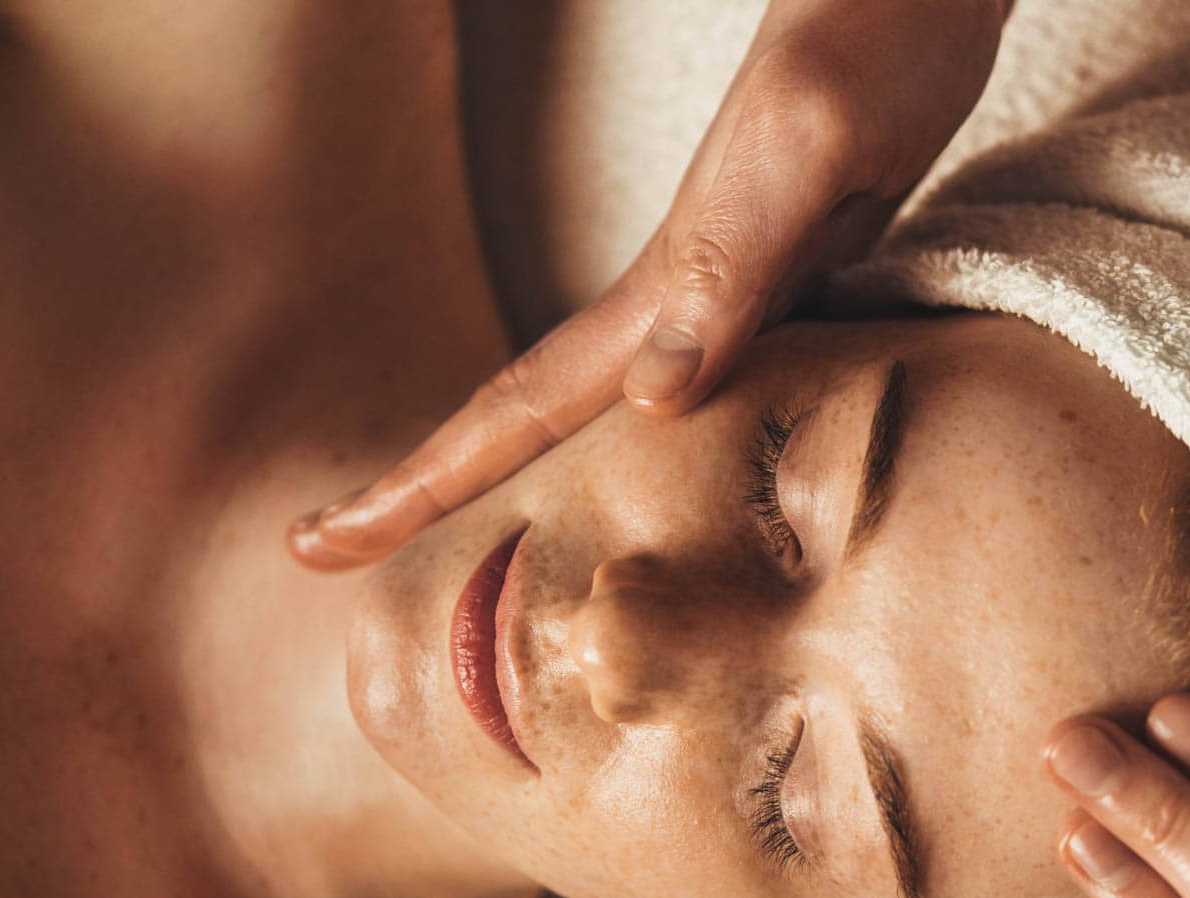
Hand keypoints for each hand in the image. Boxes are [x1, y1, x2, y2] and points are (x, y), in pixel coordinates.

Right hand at [288, 0, 1010, 569]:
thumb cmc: (868, 56)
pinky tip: (639, 482)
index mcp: (657, 291)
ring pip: (595, 419)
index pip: (514, 410)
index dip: (419, 484)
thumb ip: (729, 270)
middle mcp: (668, 309)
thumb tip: (645, 399)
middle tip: (325, 550)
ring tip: (462, 544)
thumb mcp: (806, 153)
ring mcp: (715, 306)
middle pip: (525, 421)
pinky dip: (642, 459)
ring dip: (520, 479)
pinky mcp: (775, 299)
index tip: (320, 545)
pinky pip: (689, 406)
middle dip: (426, 491)